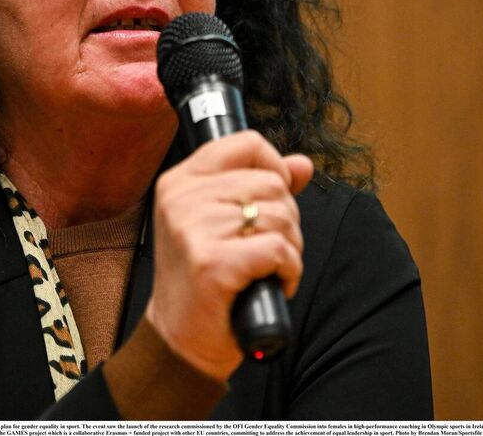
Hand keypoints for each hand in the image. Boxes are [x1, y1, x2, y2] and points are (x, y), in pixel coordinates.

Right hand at [143, 130, 313, 380]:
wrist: (180, 340)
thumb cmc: (205, 281)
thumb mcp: (223, 223)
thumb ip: (260, 186)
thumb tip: (302, 164)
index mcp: (180, 181)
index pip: (246, 143)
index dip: (274, 169)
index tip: (271, 201)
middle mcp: (181, 199)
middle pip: (271, 183)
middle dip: (286, 220)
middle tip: (265, 250)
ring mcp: (193, 229)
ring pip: (280, 217)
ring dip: (288, 249)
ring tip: (264, 269)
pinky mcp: (212, 263)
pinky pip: (280, 250)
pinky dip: (288, 271)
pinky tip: (270, 283)